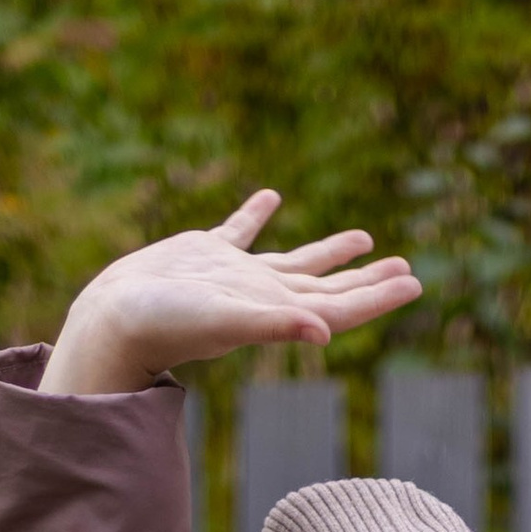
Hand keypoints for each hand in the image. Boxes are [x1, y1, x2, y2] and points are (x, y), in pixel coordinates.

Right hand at [41, 191, 420, 397]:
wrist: (114, 317)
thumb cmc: (168, 327)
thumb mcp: (227, 323)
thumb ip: (278, 325)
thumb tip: (326, 334)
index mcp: (277, 313)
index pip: (341, 305)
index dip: (380, 296)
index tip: (416, 283)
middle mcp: (263, 296)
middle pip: (330, 286)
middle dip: (369, 279)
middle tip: (406, 268)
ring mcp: (236, 276)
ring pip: (296, 261)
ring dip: (331, 252)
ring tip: (365, 239)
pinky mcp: (205, 254)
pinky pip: (241, 230)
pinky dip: (259, 214)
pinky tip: (272, 197)